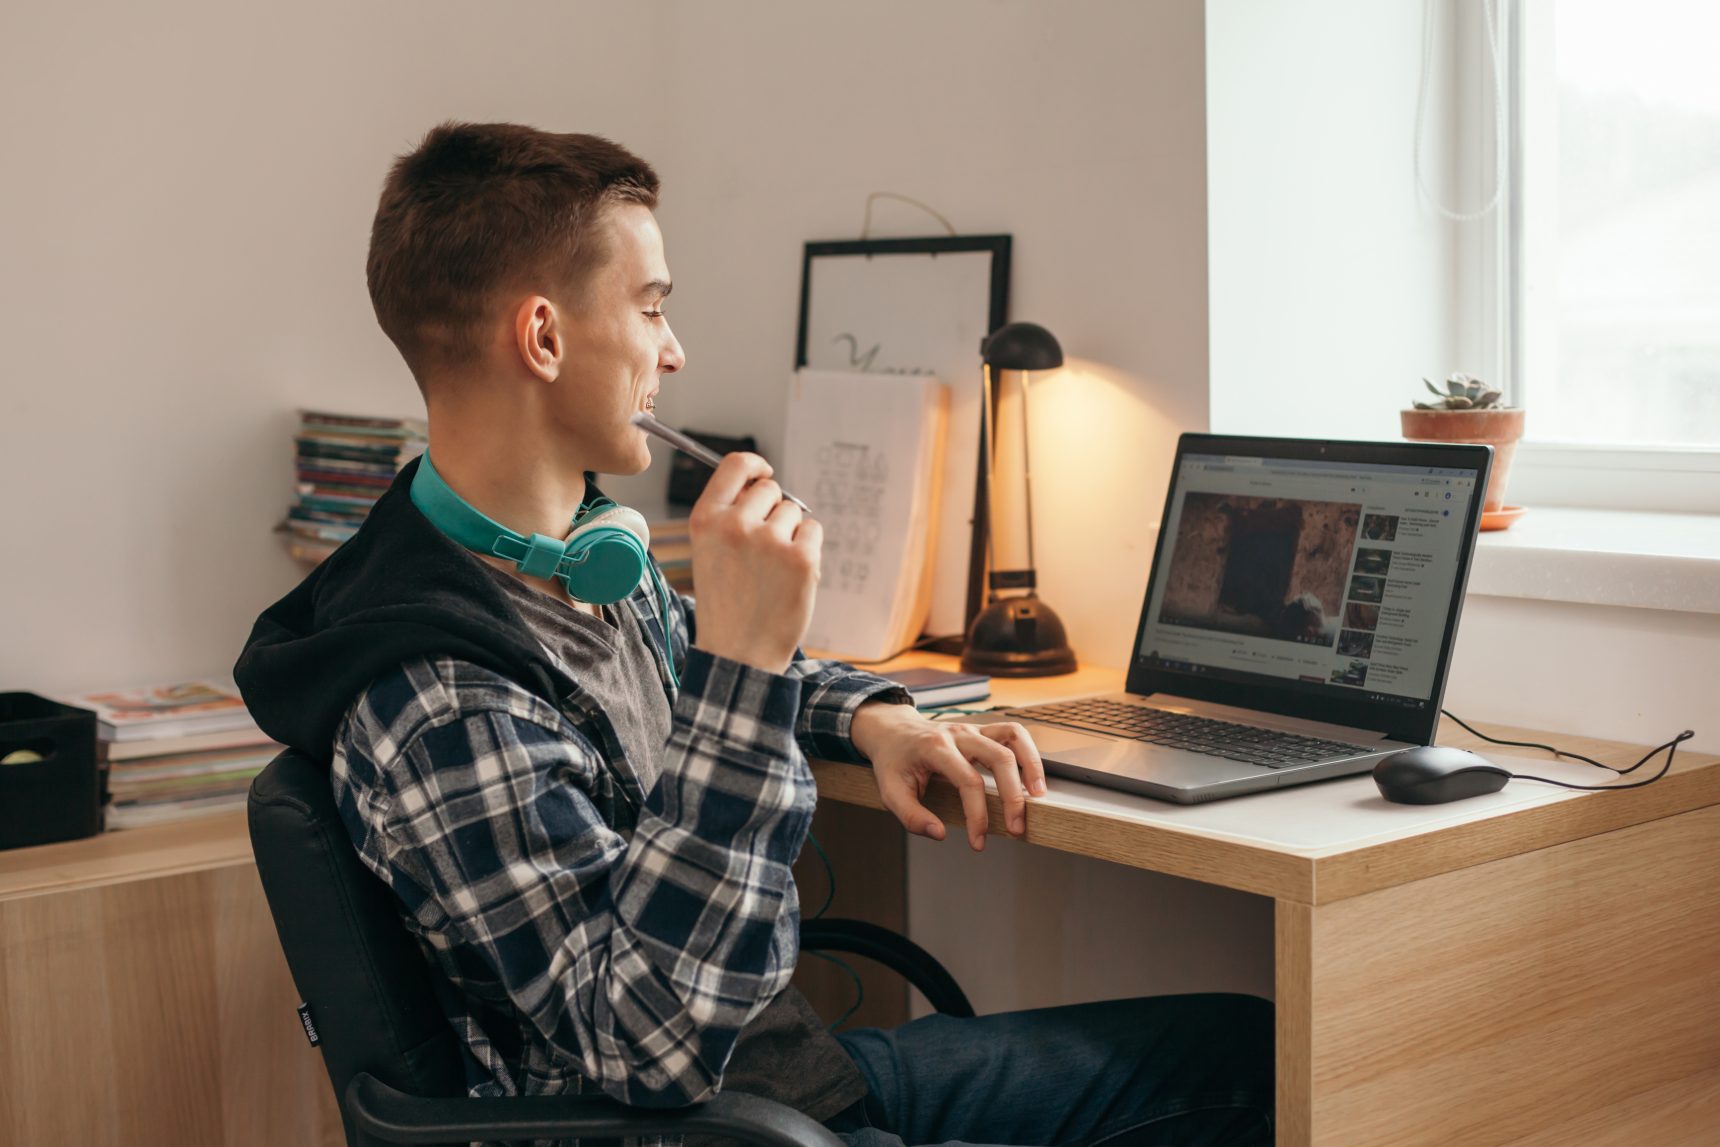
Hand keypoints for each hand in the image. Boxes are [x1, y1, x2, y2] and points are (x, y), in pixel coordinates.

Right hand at [688, 452, 821, 674]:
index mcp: (705, 520)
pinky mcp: (801, 559)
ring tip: (773, 570)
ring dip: (790, 534)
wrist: (739, 653)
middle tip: (764, 550)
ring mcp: (769, 541)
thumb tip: (764, 482)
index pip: (736, 465)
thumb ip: (728, 514)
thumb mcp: (709, 552)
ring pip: (794, 512)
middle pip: (770, 489)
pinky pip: (813, 531)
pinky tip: (790, 577)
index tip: (765, 473)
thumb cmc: (727, 604)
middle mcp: (734, 525)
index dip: (756, 465)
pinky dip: (809, 549)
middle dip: (773, 511)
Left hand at [850, 703, 1046, 850]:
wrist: (893, 731)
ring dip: (1031, 766)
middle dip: (1012, 796)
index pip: (968, 781)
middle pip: (999, 757)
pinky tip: (1032, 778)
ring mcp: (973, 728)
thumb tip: (940, 834)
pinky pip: (1014, 733)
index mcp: (934, 747)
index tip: (979, 842)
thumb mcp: (890, 792)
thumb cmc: (894, 763)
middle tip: (1016, 828)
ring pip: (1014, 737)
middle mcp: (958, 733)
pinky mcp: (983, 730)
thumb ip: (912, 816)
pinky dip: (1029, 752)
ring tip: (1038, 797)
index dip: (978, 814)